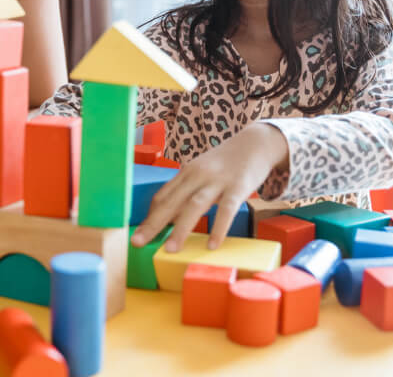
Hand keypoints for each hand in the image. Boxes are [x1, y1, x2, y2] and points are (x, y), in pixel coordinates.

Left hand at [130, 122, 288, 251]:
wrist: (255, 142)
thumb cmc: (226, 162)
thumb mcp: (203, 171)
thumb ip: (189, 190)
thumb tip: (171, 216)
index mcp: (187, 172)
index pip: (162, 196)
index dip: (150, 217)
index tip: (139, 235)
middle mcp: (198, 175)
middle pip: (172, 201)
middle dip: (153, 223)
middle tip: (137, 243)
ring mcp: (218, 180)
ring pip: (195, 205)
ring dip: (181, 228)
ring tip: (170, 249)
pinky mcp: (239, 186)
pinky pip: (227, 209)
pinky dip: (219, 227)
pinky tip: (212, 245)